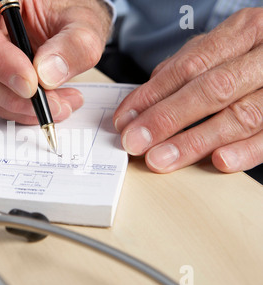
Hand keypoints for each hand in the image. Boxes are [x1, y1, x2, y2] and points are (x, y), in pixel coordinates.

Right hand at [0, 0, 112, 123]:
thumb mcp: (83, 22)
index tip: (30, 84)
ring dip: (19, 108)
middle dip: (11, 95)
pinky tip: (50, 104)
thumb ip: (73, 44)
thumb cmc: (69, 11)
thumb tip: (47, 74)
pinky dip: (21, 111)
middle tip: (51, 104)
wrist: (70, 25)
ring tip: (60, 105)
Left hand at [113, 8, 262, 173]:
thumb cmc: (253, 52)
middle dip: (167, 118)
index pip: (190, 66)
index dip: (152, 94)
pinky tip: (218, 161)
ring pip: (240, 115)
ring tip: (161, 159)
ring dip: (195, 141)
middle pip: (212, 89)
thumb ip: (186, 67)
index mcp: (244, 32)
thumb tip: (144, 100)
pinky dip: (245, 151)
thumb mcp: (223, 47)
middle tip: (136, 141)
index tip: (125, 119)